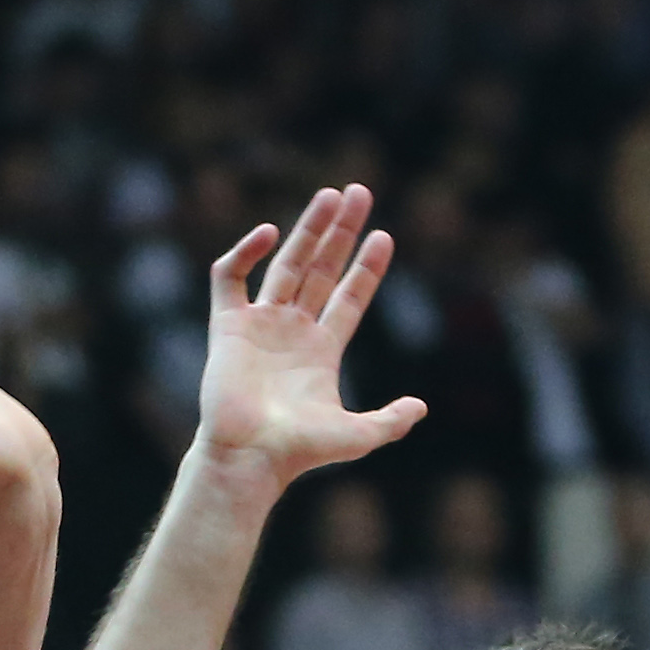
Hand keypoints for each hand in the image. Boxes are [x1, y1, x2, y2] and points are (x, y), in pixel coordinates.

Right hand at [189, 184, 427, 502]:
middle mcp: (292, 331)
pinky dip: (245, 253)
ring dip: (308, 228)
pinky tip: (268, 232)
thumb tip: (422, 407)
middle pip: (321, 269)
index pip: (349, 297)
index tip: (384, 235)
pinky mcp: (228, 326)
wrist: (249, 457)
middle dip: (340, 232)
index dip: (367, 268)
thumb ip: (390, 421)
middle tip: (359, 192)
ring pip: (286, 264)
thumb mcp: (356, 437)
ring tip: (331, 195)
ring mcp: (260, 325)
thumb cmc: (298, 452)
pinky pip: (230, 278)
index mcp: (323, 351)